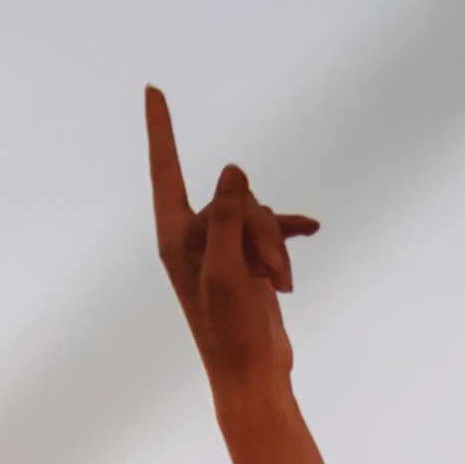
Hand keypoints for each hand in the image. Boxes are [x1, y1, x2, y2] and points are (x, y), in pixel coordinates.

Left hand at [148, 86, 318, 396]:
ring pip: (259, 215)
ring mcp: (223, 247)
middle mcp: (194, 238)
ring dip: (276, 246)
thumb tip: (232, 171)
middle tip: (269, 276)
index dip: (160, 130)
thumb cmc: (230, 331)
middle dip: (261, 232)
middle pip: (234, 200)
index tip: (152, 89)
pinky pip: (273, 227)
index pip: (165, 171)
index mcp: (175, 238)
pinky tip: (312, 231)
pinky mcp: (249, 257)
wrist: (252, 374)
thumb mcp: (227, 272)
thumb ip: (228, 219)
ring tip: (281, 285)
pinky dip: (289, 234)